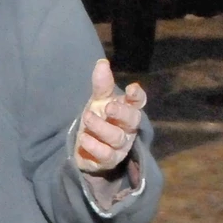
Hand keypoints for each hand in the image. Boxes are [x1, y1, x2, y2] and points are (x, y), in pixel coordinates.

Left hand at [76, 59, 145, 174]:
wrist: (85, 149)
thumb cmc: (98, 120)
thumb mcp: (98, 101)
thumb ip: (101, 85)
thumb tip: (102, 62)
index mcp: (127, 111)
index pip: (138, 103)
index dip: (137, 97)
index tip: (131, 88)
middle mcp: (127, 129)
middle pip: (132, 120)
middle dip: (121, 113)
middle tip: (108, 107)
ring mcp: (119, 146)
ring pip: (116, 137)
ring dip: (101, 127)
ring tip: (86, 118)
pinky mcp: (108, 160)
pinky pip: (105, 155)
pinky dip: (95, 146)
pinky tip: (84, 139)